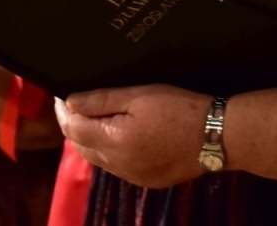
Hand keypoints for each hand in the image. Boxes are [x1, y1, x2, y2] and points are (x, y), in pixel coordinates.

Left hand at [57, 84, 209, 187]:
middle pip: (81, 147)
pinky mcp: (146, 181)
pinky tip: (120, 136)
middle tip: (76, 105)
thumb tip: (71, 102)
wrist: (216, 135)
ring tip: (95, 118)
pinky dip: (110, 152)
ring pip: (98, 159)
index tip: (61, 96)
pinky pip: (117, 167)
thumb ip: (102, 100)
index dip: (63, 111)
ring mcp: (133, 176)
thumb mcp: (140, 95)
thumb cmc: (180, 109)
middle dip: (74, 126)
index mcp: (114, 142)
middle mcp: (118, 165)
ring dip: (91, 140)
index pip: (72, 129)